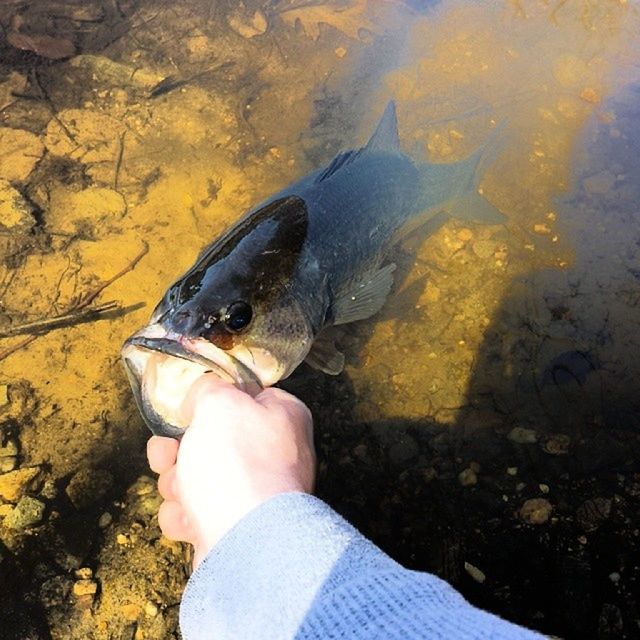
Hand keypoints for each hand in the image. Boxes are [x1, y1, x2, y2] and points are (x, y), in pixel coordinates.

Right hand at [146, 375, 314, 567]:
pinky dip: (186, 517)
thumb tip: (205, 395)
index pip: (246, 396)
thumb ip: (209, 388)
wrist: (246, 543)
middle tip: (167, 454)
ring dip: (178, 483)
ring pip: (199, 477)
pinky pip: (199, 514)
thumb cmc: (237, 464)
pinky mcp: (237, 528)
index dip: (212, 401)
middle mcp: (276, 453)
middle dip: (180, 450)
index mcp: (283, 416)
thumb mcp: (219, 402)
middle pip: (214, 440)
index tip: (189, 409)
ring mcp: (257, 493)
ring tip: (180, 491)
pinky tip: (189, 521)